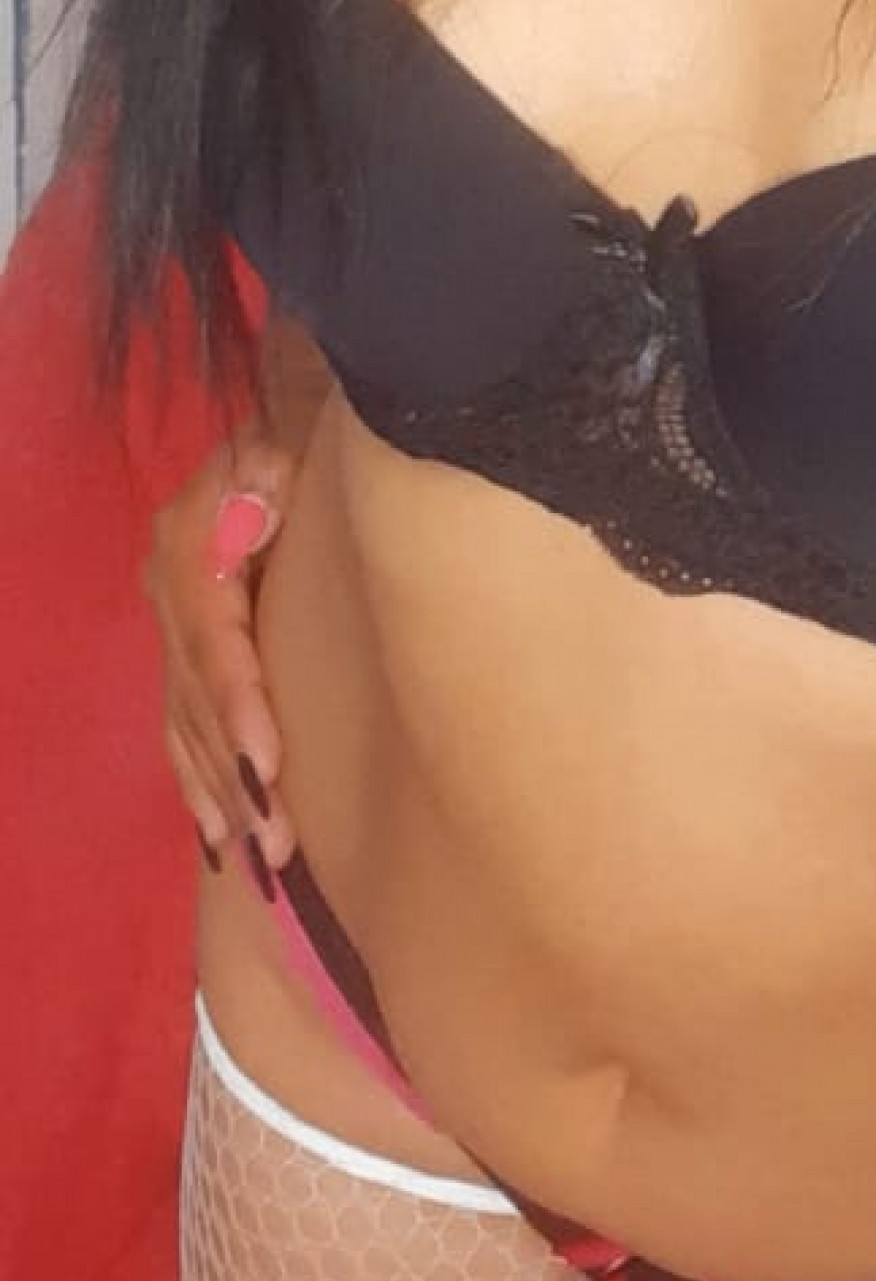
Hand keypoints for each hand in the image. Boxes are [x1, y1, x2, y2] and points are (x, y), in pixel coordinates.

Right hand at [145, 432, 298, 876]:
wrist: (282, 422)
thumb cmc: (299, 431)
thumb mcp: (286, 435)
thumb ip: (268, 469)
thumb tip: (255, 509)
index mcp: (191, 542)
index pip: (212, 640)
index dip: (237, 702)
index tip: (269, 763)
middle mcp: (171, 589)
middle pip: (196, 697)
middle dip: (234, 773)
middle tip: (277, 842)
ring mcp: (173, 622)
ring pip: (187, 724)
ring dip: (220, 793)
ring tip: (258, 858)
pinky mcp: (186, 647)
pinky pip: (183, 727)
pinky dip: (199, 784)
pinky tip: (219, 838)